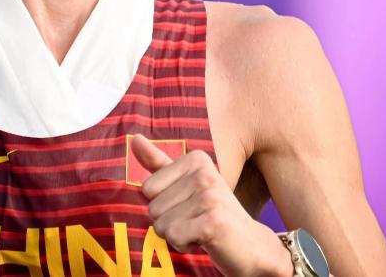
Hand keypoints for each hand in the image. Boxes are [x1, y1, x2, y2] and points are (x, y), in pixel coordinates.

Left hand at [131, 133, 293, 276]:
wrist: (252, 246)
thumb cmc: (213, 214)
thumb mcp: (186, 184)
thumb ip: (158, 163)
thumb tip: (134, 138)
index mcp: (196, 159)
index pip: (147, 188)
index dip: (163, 204)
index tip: (188, 206)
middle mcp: (205, 173)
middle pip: (153, 208)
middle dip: (169, 222)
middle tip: (196, 221)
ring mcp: (210, 196)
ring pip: (161, 225)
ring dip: (177, 236)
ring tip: (200, 230)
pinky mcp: (213, 222)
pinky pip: (174, 237)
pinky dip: (184, 246)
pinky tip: (205, 241)